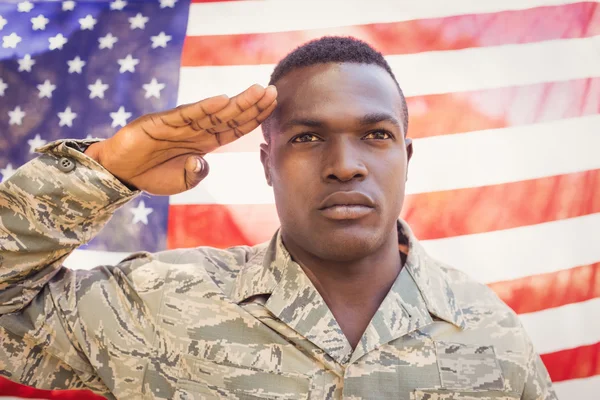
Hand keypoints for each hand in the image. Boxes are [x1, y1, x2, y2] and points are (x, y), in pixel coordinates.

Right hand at [85, 84, 276, 194]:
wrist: (121, 173)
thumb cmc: (154, 176)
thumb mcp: (183, 182)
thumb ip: (197, 174)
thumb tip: (201, 162)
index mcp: (205, 143)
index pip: (235, 128)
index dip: (254, 117)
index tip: (273, 105)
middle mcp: (196, 130)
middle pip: (230, 116)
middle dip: (253, 104)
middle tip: (274, 91)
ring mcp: (180, 124)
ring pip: (214, 112)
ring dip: (237, 102)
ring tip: (258, 91)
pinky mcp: (162, 122)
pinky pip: (187, 114)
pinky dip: (204, 107)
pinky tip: (223, 100)